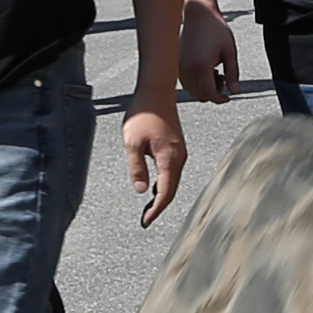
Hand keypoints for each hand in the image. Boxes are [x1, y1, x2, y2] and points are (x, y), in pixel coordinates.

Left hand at [124, 86, 185, 224]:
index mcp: (169, 159)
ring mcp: (180, 153)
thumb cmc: (143, 114)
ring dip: (162, 195)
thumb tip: (141, 190)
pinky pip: (172, 172)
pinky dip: (165, 183)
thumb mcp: (132, 143)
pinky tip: (154, 187)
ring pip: (173, 181)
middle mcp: (179, 158)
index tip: (145, 221)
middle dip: (159, 206)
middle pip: (172, 190)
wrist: (156, 91)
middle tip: (146, 219)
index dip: (156, 209)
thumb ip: (137, 168)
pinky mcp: (177, 148)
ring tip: (149, 207)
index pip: (165, 193)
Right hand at [176, 0, 239, 103]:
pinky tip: (205, 68)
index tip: (228, 97)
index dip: (220, 98)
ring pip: (191, 90)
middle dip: (213, 93)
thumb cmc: (216, 29)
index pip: (208, 93)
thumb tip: (235, 91)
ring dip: (204, 88)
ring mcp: (179, 66)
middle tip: (223, 80)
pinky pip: (185, 82)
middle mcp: (186, 68)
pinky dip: (196, 82)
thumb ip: (233, 73)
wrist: (199, 14)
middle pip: (199, 95)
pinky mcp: (176, 63)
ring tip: (215, 71)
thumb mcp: (230, 52)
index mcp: (201, 65)